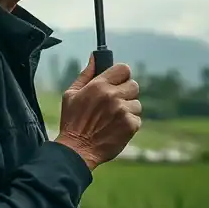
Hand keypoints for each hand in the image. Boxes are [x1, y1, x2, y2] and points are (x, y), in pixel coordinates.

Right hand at [54, 55, 140, 170]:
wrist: (77, 150)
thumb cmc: (72, 122)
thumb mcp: (71, 94)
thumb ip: (86, 74)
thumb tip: (95, 57)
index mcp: (99, 85)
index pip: (124, 69)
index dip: (121, 75)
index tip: (118, 82)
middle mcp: (113, 96)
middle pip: (133, 85)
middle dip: (125, 93)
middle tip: (114, 103)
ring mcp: (123, 111)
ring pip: (136, 103)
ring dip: (127, 110)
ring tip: (112, 119)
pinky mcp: (130, 125)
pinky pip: (137, 118)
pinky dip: (129, 123)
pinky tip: (115, 128)